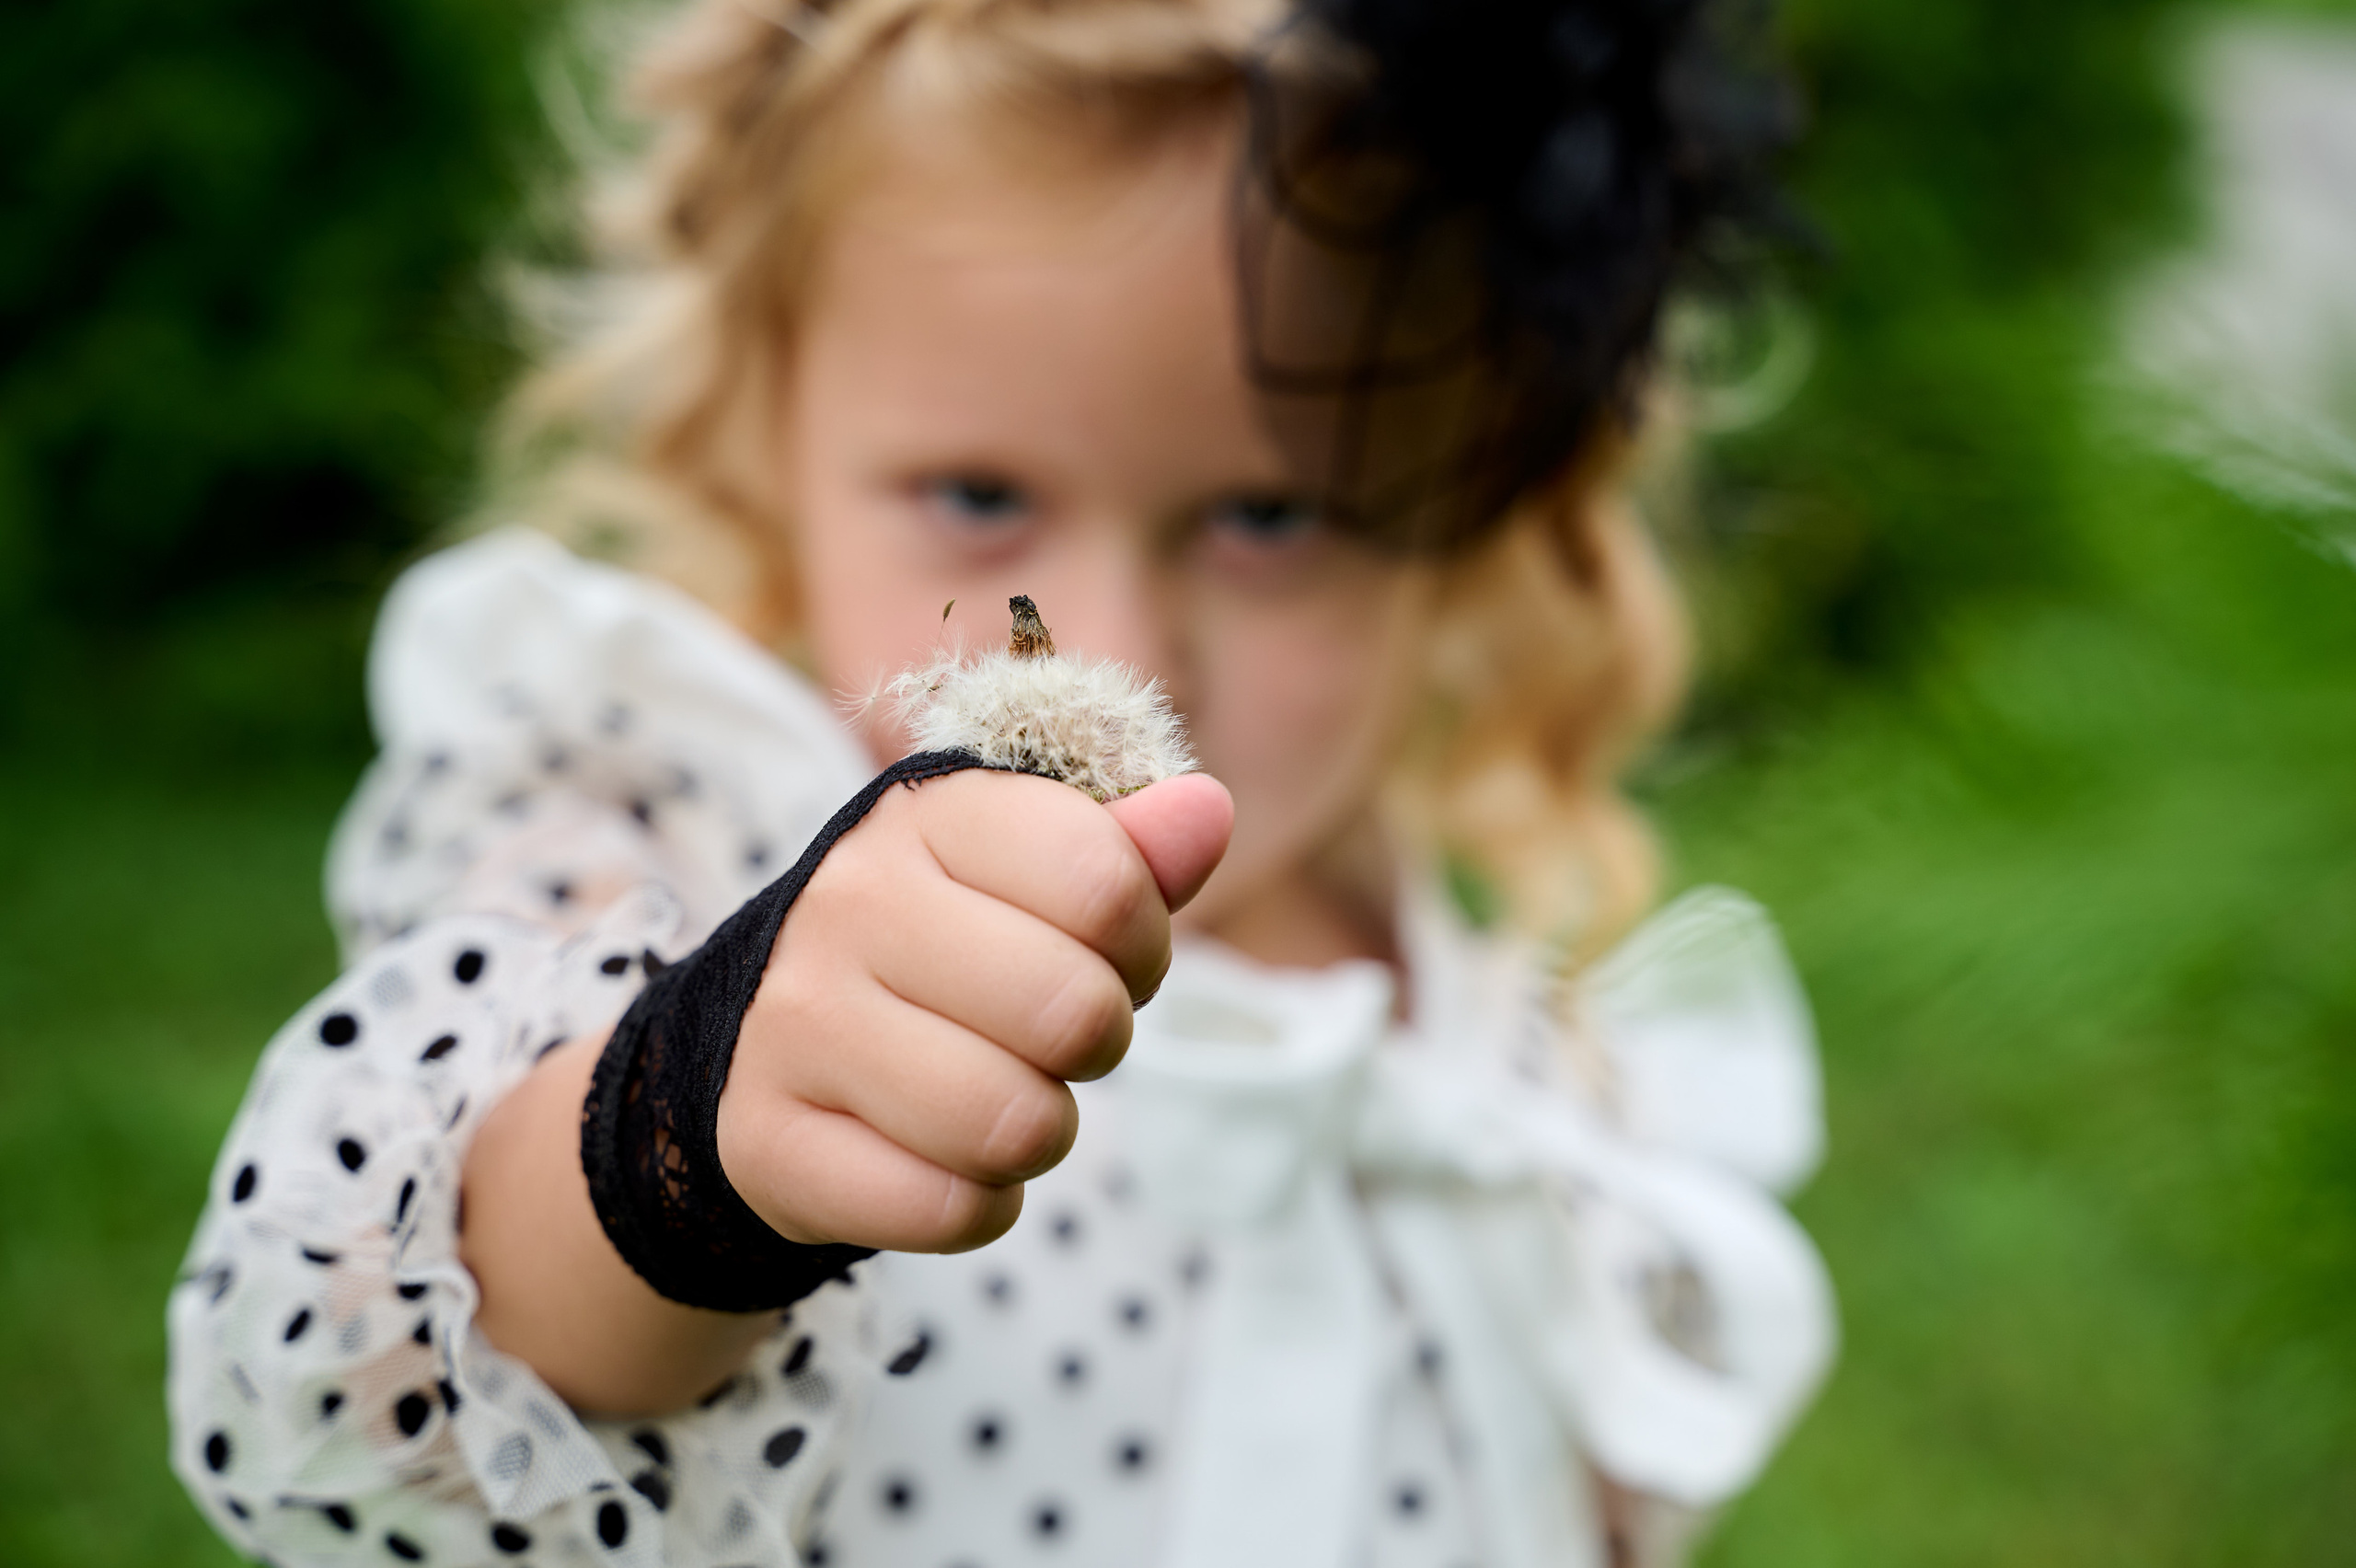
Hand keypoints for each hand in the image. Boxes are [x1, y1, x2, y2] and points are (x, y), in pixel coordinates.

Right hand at [715, 769, 1231, 1252]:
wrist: (758, 1042)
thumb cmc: (939, 948)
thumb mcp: (1026, 876)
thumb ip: (1126, 849)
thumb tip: (1206, 812)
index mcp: (927, 818)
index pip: (1105, 883)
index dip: (1141, 945)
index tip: (1105, 958)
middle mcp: (850, 904)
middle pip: (1073, 1013)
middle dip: (1095, 1043)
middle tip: (1048, 1041)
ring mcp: (797, 1024)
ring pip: (1012, 1125)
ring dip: (1040, 1134)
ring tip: (1001, 1099)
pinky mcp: (769, 1141)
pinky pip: (947, 1210)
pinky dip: (977, 1204)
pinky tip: (941, 1159)